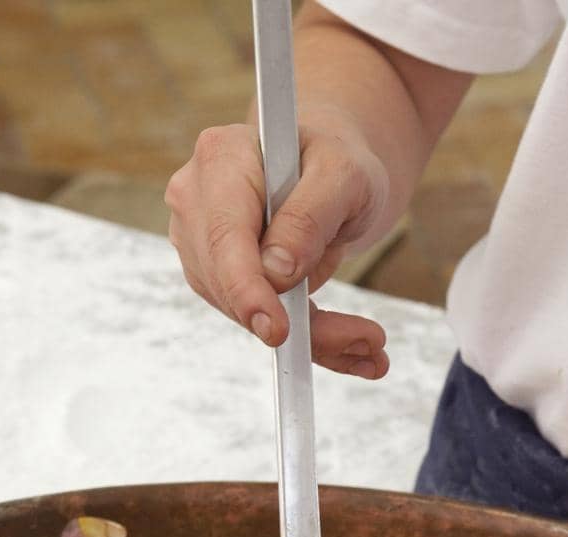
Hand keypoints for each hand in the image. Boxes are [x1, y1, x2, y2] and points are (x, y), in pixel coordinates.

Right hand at [166, 118, 389, 378]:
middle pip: (230, 282)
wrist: (329, 170)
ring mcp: (202, 244)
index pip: (223, 236)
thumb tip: (276, 272)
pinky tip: (352, 346)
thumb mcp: (343, 174)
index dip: (246, 289)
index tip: (277, 330)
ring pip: (245, 312)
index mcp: (220, 159)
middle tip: (368, 340)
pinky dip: (309, 337)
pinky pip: (260, 320)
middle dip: (294, 320)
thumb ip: (311, 215)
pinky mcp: (219, 278)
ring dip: (311, 335)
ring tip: (370, 340)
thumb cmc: (337, 160)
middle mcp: (197, 201)